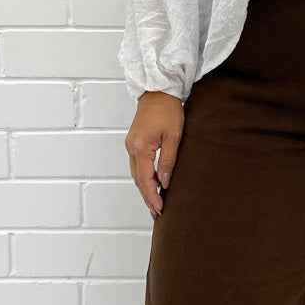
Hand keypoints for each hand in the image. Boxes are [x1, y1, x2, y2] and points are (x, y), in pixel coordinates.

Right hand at [126, 91, 184, 219]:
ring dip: (145, 189)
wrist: (158, 90)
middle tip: (157, 213)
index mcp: (140, 148)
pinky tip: (153, 184)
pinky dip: (144, 177)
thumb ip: (168, 160)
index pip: (146, 179)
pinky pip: (137, 165)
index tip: (160, 209)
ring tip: (155, 204)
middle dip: (147, 198)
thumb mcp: (174, 136)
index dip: (152, 197)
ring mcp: (131, 145)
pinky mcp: (134, 142)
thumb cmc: (168, 109)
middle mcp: (131, 148)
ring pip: (136, 174)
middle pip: (138, 180)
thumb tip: (166, 182)